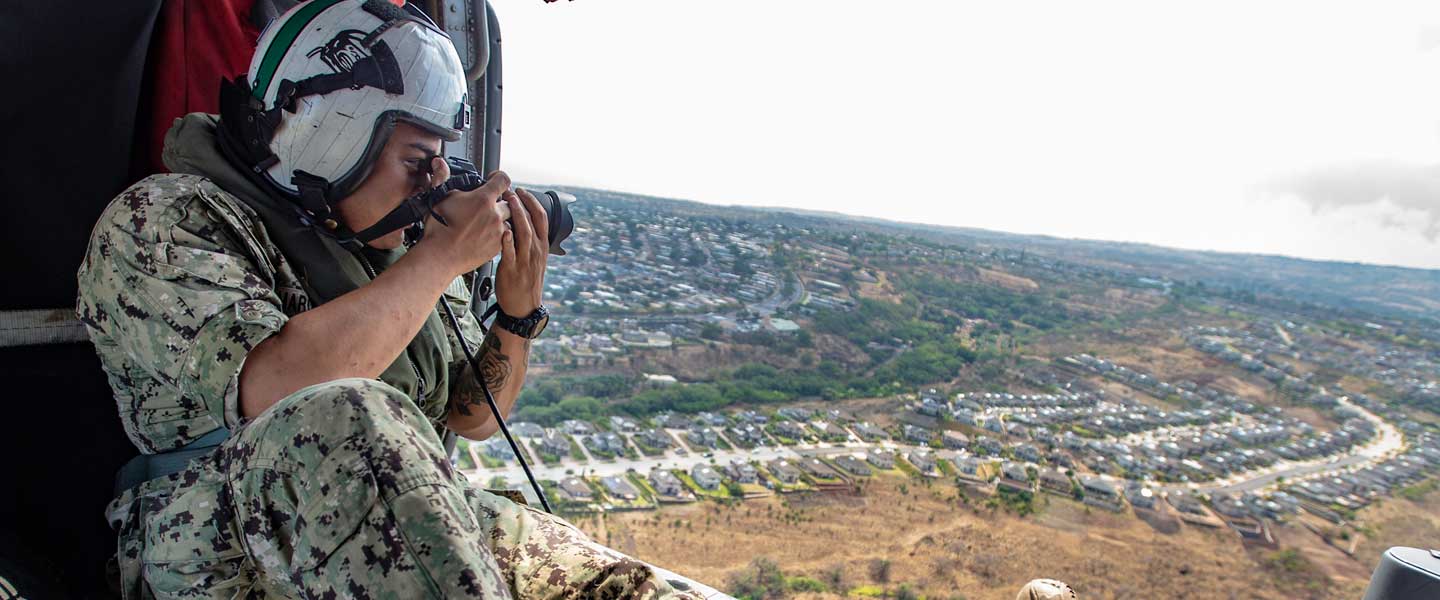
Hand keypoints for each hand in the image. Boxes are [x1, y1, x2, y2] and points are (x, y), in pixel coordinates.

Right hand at [420, 162, 511, 275]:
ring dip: (502, 219)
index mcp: (483, 199)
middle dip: (501, 201)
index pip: (503, 180)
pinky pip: (506, 237)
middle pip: (509, 201)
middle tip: (489, 205)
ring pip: (510, 220)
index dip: (498, 177)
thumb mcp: (438, 199)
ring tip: (487, 221)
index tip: (494, 179)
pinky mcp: (497, 248)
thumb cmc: (438, 230)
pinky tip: (486, 235)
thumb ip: (443, 179)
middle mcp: (495, 215)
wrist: (439, 257)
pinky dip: (499, 234)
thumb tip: (439, 164)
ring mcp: (498, 232)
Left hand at [495, 187, 548, 316]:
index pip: (542, 218)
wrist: (523, 306)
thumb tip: (519, 223)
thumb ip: (529, 242)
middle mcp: (536, 251)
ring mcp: (525, 260)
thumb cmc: (526, 281)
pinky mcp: (512, 269)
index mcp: (542, 246)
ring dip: (516, 215)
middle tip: (512, 191)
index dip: (532, 202)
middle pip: (533, 221)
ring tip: (507, 202)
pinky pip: (511, 252)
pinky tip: (503, 229)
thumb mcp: (534, 260)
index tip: (522, 191)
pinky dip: (507, 240)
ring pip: (524, 233)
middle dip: (522, 203)